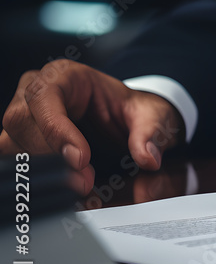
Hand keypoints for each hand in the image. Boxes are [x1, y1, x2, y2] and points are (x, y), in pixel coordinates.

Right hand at [0, 60, 183, 193]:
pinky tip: (61, 188)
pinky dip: (35, 176)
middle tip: (83, 181)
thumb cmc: (132, 110)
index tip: (80, 159)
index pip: (44, 97)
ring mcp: (24, 117)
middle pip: (20, 122)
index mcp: (64, 75)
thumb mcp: (152, 114)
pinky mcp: (21, 140)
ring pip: (11, 144)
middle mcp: (35, 92)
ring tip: (78, 186)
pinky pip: (14, 159)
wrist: (126, 118)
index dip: (56, 130)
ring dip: (40, 169)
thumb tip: (148, 158)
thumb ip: (151, 132)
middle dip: (50, 156)